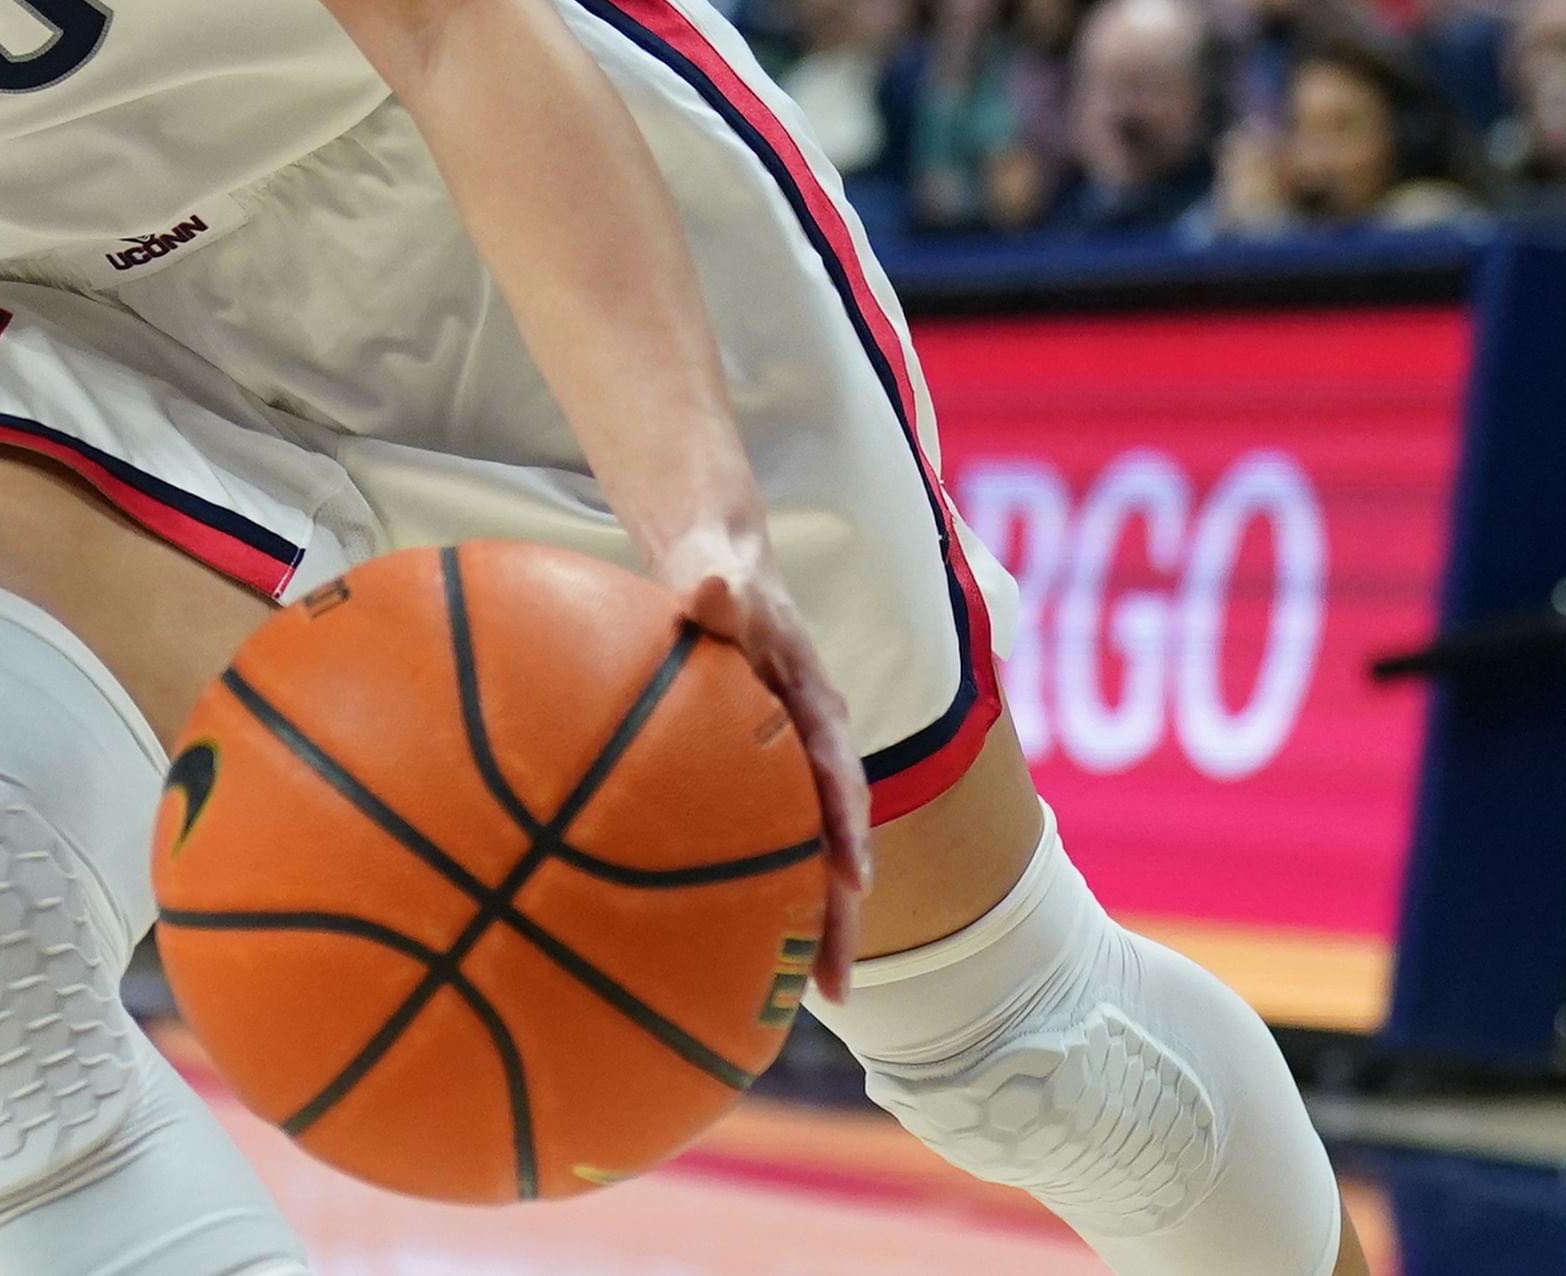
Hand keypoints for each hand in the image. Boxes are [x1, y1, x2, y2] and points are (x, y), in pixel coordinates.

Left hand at [650, 519, 870, 999]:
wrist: (714, 565)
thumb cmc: (718, 571)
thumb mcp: (721, 573)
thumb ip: (718, 587)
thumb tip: (711, 590)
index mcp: (815, 708)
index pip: (840, 776)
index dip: (848, 831)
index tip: (854, 885)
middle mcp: (811, 750)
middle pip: (832, 843)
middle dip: (837, 917)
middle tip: (831, 993)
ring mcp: (785, 771)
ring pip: (799, 855)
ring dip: (803, 923)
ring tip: (789, 1001)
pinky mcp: (752, 782)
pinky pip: (757, 844)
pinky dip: (749, 893)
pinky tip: (713, 949)